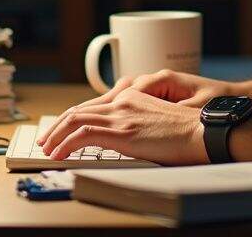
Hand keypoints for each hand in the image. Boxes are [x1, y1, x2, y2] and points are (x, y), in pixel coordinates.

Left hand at [38, 70, 233, 145]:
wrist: (205, 130)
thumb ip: (140, 126)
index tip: (61, 131)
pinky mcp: (122, 131)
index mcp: (134, 98)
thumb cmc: (192, 132)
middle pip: (80, 110)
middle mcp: (124, 102)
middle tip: (46, 139)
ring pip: (75, 119)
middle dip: (58, 125)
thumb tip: (129, 141)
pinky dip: (65, 143)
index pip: (94, 106)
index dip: (73, 118)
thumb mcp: (161, 123)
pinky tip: (58, 154)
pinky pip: (83, 134)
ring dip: (56, 135)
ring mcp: (122, 115)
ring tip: (46, 148)